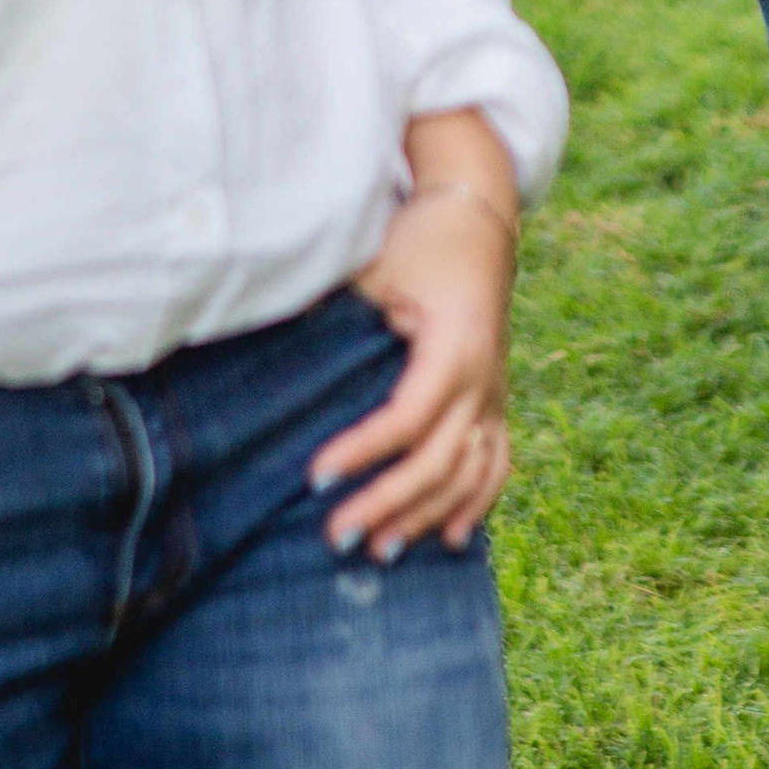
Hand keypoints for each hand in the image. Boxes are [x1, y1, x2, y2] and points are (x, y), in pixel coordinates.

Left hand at [310, 191, 515, 560]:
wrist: (477, 219)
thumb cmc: (418, 243)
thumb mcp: (376, 270)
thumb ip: (337, 315)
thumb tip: (271, 350)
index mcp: (453, 347)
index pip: (407, 418)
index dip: (362, 452)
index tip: (315, 476)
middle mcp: (482, 380)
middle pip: (439, 461)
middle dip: (388, 503)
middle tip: (337, 535)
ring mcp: (495, 394)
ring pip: (470, 474)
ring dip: (426, 516)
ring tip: (379, 550)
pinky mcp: (497, 400)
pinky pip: (497, 463)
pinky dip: (477, 503)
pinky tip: (451, 539)